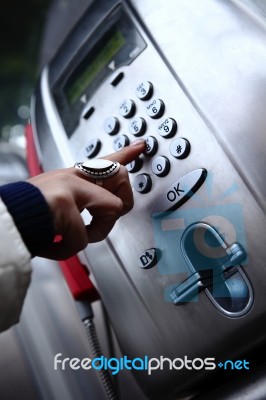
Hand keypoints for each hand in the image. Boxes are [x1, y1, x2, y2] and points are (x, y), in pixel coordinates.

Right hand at [28, 140, 144, 259]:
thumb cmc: (26, 216)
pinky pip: (84, 237)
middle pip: (121, 177)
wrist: (2, 224)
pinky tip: (54, 242)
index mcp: (70, 176)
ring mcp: (68, 188)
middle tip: (102, 218)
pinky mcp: (63, 205)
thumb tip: (106, 212)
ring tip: (70, 234)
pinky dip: (69, 249)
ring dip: (93, 233)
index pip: (103, 160)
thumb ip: (81, 202)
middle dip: (119, 205)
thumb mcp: (55, 201)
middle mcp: (71, 177)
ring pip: (111, 211)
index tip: (141, 146)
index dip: (125, 153)